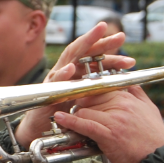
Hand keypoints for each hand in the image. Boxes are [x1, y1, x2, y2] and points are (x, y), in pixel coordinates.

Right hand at [15, 22, 134, 147]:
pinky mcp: (47, 91)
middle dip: (101, 41)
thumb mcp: (85, 96)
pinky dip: (62, 74)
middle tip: (120, 36)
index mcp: (76, 69)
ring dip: (83, 47)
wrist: (41, 126)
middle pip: (84, 50)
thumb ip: (98, 85)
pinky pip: (54, 81)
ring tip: (96, 38)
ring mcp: (55, 78)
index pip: (91, 53)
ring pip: (69, 58)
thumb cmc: (64, 109)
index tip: (122, 38)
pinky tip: (70, 68)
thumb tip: (120, 77)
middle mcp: (65, 69)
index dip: (106, 45)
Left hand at [52, 86, 163, 162]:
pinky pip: (85, 124)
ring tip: (66, 120)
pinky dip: (70, 121)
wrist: (159, 159)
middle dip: (80, 105)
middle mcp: (121, 105)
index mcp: (129, 98)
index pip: (101, 89)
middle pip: (90, 99)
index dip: (89, 95)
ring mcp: (115, 119)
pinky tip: (60, 118)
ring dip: (75, 116)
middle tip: (73, 110)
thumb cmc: (154, 138)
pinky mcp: (109, 135)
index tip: (82, 99)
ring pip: (85, 111)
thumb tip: (130, 84)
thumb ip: (138, 94)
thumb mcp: (150, 110)